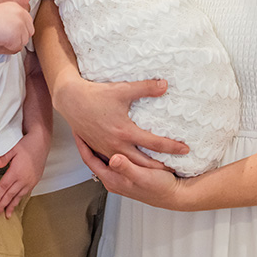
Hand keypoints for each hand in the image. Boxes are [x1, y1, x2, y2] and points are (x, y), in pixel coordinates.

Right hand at [0, 0, 33, 52]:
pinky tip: (1, 41)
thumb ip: (12, 17)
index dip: (22, 29)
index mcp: (17, 7)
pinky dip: (9, 47)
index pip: (28, 21)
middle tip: (7, 37)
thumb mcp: (1, 11)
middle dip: (20, 37)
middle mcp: (21, 14)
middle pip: (29, 32)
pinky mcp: (16, 35)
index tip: (14, 33)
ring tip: (2, 38)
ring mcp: (20, 25)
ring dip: (14, 42)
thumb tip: (19, 28)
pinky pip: (17, 47)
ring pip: (24, 40)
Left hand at [0, 136, 46, 216]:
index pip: (4, 187)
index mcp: (16, 172)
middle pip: (10, 195)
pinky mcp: (35, 180)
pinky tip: (16, 203)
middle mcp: (24, 179)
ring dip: (11, 206)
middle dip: (2, 205)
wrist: (41, 142)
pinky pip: (25, 193)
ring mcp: (30, 180)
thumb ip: (3, 157)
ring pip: (18, 196)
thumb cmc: (27, 144)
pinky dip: (19, 199)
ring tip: (6, 214)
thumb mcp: (13, 148)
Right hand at [55, 75, 189, 165]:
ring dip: (144, 170)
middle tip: (175, 169)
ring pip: (129, 165)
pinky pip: (116, 163)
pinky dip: (127, 167)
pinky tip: (133, 167)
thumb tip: (165, 84)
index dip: (171, 146)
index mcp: (125, 131)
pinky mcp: (99, 149)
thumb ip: (145, 88)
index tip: (185, 149)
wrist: (71, 101)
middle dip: (160, 167)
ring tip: (157, 172)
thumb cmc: (96, 94)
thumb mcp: (123, 89)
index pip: (154, 143)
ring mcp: (106, 149)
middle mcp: (116, 145)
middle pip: (143, 162)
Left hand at [76, 137, 187, 210]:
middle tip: (83, 124)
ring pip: (104, 157)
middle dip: (88, 142)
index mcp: (112, 179)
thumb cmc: (158, 188)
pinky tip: (114, 138)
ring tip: (94, 128)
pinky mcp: (128, 173)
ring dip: (98, 144)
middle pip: (94, 158)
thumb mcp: (142, 177)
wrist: (174, 195)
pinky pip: (114, 157)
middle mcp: (113, 178)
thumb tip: (113, 158)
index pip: (90, 160)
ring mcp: (120, 176)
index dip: (82, 145)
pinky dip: (111, 147)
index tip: (76, 129)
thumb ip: (127, 168)